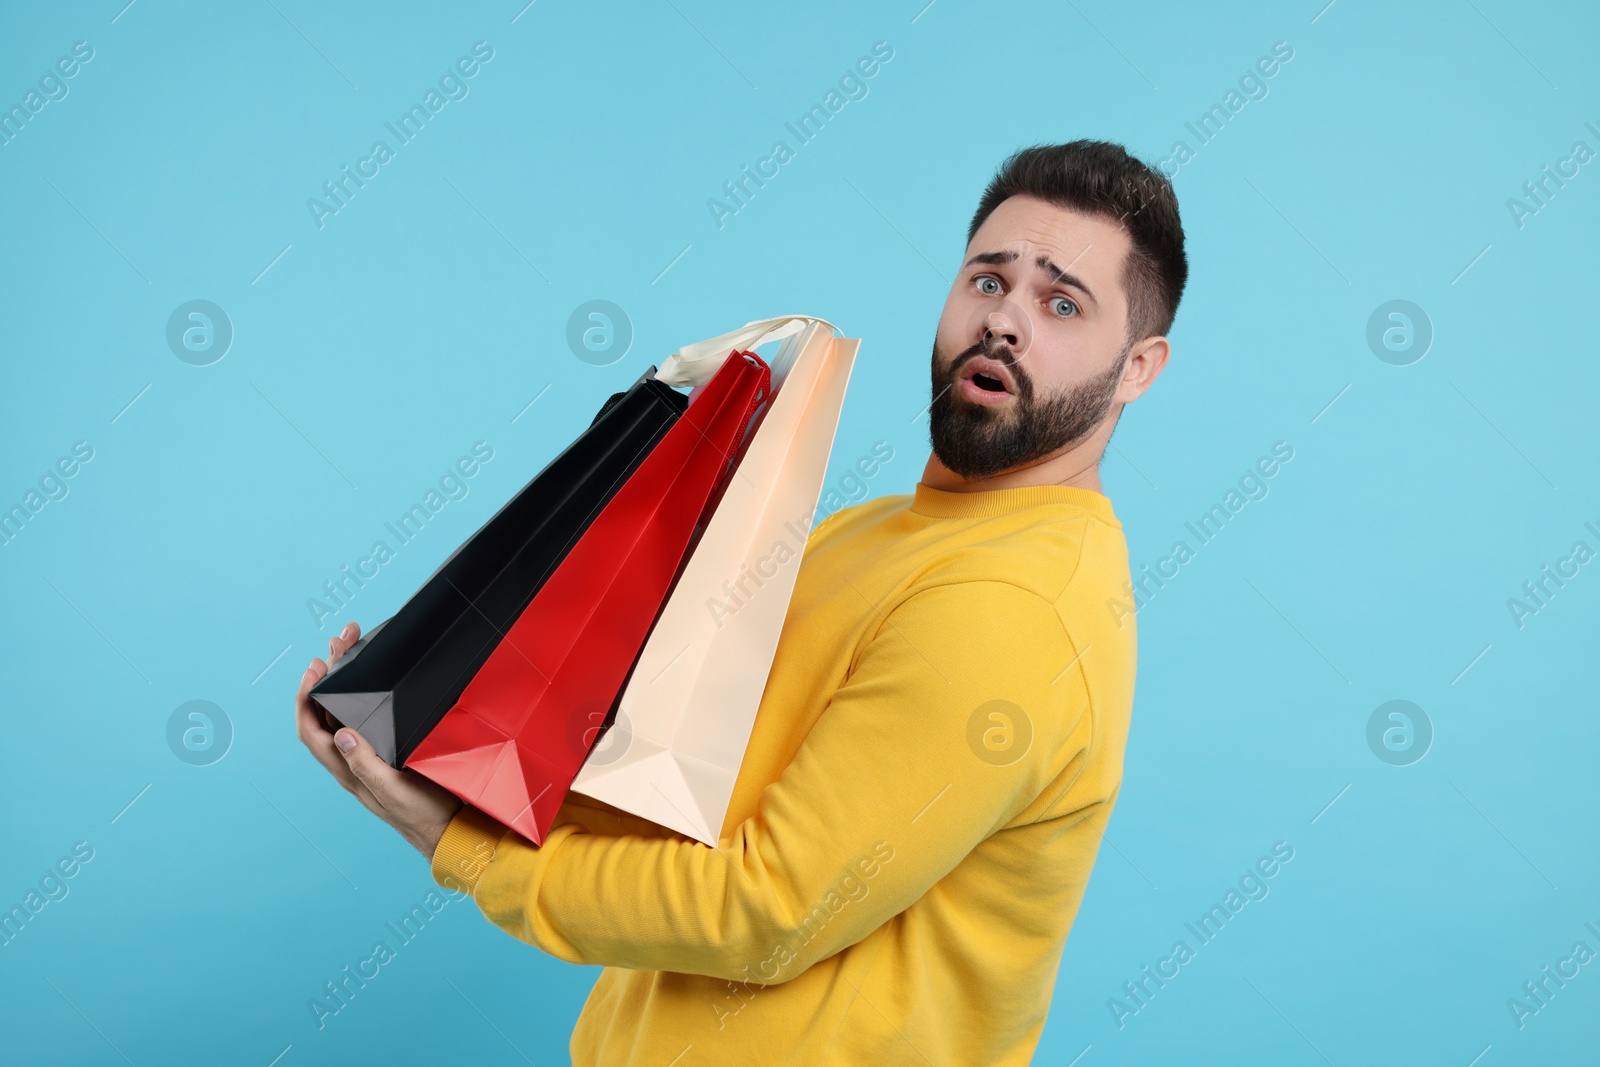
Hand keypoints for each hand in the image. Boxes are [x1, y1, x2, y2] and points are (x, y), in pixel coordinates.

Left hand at [295, 621, 463, 858]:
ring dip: (344, 680)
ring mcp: (370, 757)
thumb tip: (341, 733)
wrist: (453, 831)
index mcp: (347, 770)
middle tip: (342, 639)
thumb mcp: (394, 791)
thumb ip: (366, 765)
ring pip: (344, 712)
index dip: (306, 697)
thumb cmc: (424, 815)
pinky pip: (366, 718)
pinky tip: (374, 681)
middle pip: (325, 713)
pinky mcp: (389, 753)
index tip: (315, 665)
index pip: (311, 729)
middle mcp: (352, 761)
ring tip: (352, 647)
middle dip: (328, 674)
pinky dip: (363, 693)